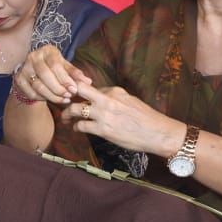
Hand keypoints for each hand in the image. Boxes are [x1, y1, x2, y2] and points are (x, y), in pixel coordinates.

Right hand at [15, 45, 90, 105]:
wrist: (34, 72)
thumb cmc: (54, 68)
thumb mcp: (65, 67)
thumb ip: (75, 74)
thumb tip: (88, 82)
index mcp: (47, 51)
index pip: (55, 65)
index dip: (65, 79)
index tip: (74, 89)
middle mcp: (33, 57)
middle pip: (45, 75)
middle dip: (59, 88)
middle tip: (69, 96)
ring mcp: (23, 68)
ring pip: (38, 85)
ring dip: (52, 95)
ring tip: (63, 100)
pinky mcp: (18, 79)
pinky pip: (31, 92)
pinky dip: (42, 98)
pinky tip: (51, 99)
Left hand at [59, 83, 184, 156]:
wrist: (159, 134)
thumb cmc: (146, 119)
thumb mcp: (130, 101)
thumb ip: (114, 97)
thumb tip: (100, 96)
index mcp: (115, 91)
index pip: (91, 87)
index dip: (80, 92)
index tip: (73, 95)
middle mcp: (108, 100)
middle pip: (78, 90)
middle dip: (67, 94)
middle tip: (62, 100)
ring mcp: (104, 114)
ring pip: (75, 109)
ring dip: (67, 113)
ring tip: (65, 118)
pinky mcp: (103, 129)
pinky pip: (81, 125)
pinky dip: (75, 127)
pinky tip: (76, 128)